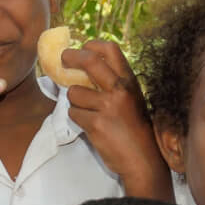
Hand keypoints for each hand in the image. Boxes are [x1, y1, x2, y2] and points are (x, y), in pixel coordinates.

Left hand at [61, 41, 171, 198]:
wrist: (142, 159)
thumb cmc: (135, 130)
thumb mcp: (132, 99)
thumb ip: (114, 84)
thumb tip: (84, 70)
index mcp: (130, 81)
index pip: (110, 49)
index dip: (92, 45)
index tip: (82, 48)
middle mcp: (120, 89)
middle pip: (90, 61)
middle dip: (71, 57)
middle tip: (63, 59)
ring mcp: (108, 106)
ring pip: (74, 93)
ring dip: (74, 102)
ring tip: (88, 112)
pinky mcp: (96, 124)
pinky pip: (73, 113)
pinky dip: (77, 118)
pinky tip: (91, 126)